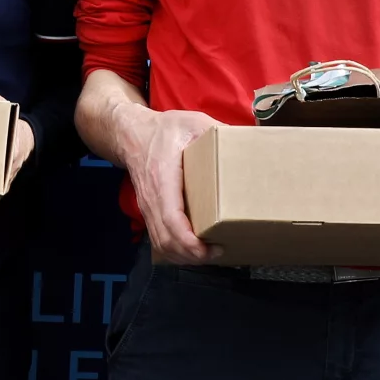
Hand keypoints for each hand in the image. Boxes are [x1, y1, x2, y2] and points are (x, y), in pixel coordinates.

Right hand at [107, 104, 219, 265]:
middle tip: (219, 252)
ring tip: (210, 254)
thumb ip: (219, 133)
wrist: (132, 134)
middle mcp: (152, 199)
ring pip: (162, 245)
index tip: (211, 248)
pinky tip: (195, 250)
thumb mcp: (194, 123)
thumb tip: (248, 144)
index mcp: (163, 178)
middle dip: (192, 255)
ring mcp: (148, 208)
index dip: (190, 241)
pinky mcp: (150, 213)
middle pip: (166, 241)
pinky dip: (177, 251)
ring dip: (185, 256)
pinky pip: (160, 240)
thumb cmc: (164, 130)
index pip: (171, 220)